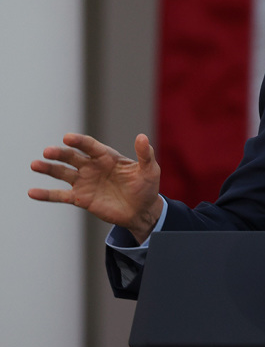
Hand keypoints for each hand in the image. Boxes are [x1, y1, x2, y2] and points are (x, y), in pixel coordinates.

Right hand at [29, 133, 163, 243]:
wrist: (142, 211)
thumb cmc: (147, 187)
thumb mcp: (150, 170)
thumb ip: (145, 154)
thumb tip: (142, 136)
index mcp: (107, 157)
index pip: (90, 146)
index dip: (79, 141)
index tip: (67, 138)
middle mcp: (92, 167)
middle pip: (72, 157)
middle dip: (60, 154)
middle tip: (48, 152)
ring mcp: (85, 182)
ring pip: (63, 173)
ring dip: (48, 169)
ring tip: (35, 164)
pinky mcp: (81, 198)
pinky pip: (60, 195)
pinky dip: (46, 194)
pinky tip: (32, 192)